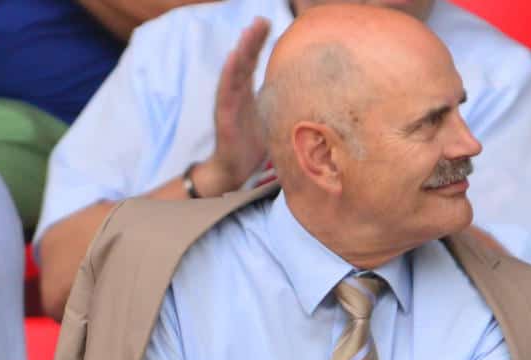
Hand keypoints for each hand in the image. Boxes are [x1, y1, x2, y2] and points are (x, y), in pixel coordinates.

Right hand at [193, 17, 270, 196]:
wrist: (234, 168)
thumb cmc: (251, 144)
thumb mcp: (269, 119)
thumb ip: (280, 105)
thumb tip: (307, 99)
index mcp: (246, 91)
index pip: (252, 61)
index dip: (259, 42)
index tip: (268, 23)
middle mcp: (236, 92)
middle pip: (244, 60)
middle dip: (252, 39)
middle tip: (262, 20)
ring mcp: (228, 102)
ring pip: (234, 72)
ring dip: (241, 51)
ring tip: (248, 33)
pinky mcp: (224, 115)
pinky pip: (226, 92)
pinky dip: (229, 74)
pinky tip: (233, 58)